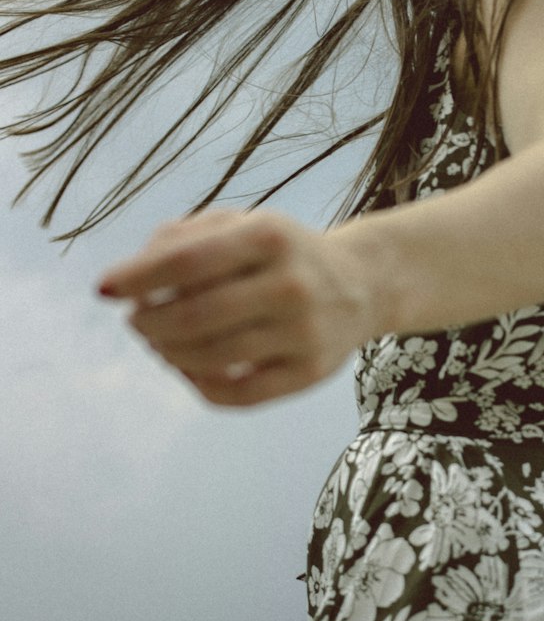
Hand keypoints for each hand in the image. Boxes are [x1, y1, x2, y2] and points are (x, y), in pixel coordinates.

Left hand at [97, 209, 369, 407]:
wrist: (362, 285)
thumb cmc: (282, 254)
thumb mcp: (242, 225)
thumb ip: (183, 238)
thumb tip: (131, 278)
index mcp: (270, 236)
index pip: (187, 261)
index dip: (137, 278)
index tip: (104, 290)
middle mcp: (290, 284)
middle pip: (194, 316)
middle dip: (149, 323)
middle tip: (137, 322)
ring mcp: (303, 333)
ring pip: (212, 358)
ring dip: (169, 354)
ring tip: (159, 344)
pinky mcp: (309, 374)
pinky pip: (239, 395)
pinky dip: (200, 386)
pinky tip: (189, 369)